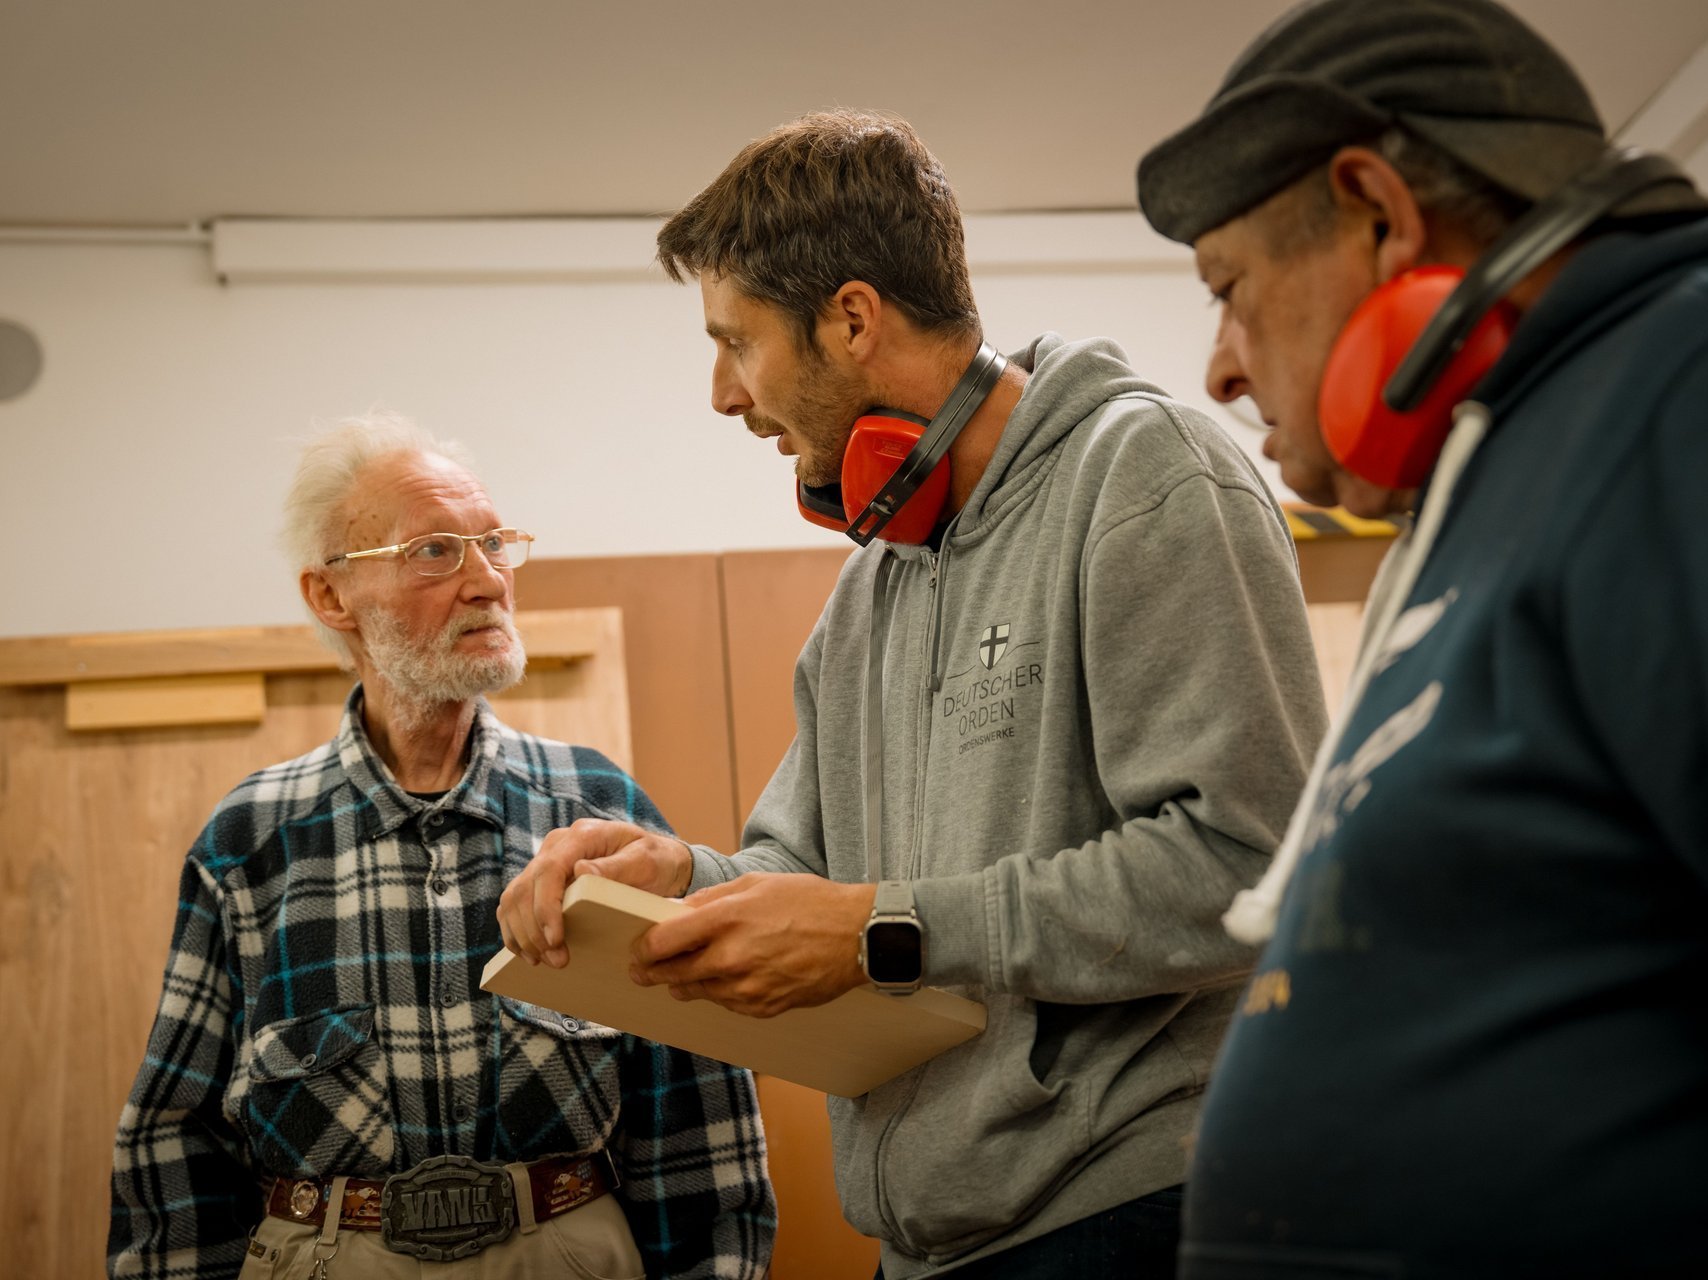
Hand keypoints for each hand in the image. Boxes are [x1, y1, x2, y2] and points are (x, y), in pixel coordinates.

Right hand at [498, 818, 692, 967]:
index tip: (555, 939)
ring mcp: (545, 861)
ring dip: (522, 934)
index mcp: (581, 836)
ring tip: (542, 961)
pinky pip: (514, 905)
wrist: (658, 860)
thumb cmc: (656, 860)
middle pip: (526, 888)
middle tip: (556, 960)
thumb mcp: (646, 861)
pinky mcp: (541, 881)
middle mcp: (557, 846)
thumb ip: (618, 866)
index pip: (549, 870)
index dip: (546, 907)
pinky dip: (515, 931)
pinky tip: (529, 953)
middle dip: (534, 930)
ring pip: (514, 898)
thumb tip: (581, 871)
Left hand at [628, 874, 876, 1017]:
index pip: (662, 942)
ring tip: (689, 970)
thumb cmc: (809, 902)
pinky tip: (731, 977)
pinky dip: (721, 992)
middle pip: (671, 974)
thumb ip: (710, 900)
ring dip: (687, 982)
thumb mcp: (756, 883)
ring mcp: (746, 988)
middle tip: (643, 971)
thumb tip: (676, 913)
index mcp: (726, 919)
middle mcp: (731, 958)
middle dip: (652, 972)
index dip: (642, 948)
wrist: (857, 935)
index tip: (638, 949)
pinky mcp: (762, 1008)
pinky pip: (726, 1004)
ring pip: (696, 992)